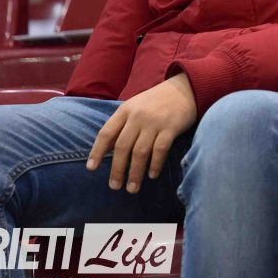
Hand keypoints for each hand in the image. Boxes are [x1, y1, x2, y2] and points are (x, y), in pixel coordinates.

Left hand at [86, 73, 197, 193]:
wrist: (185, 88)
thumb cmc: (157, 101)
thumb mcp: (135, 107)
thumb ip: (121, 125)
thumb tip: (104, 150)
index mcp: (125, 110)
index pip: (106, 133)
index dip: (97, 151)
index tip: (91, 169)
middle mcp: (138, 116)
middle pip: (122, 146)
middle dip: (117, 169)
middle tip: (115, 186)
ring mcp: (155, 122)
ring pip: (140, 152)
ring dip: (135, 173)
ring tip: (132, 188)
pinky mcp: (171, 127)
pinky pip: (160, 150)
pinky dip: (155, 164)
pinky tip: (152, 175)